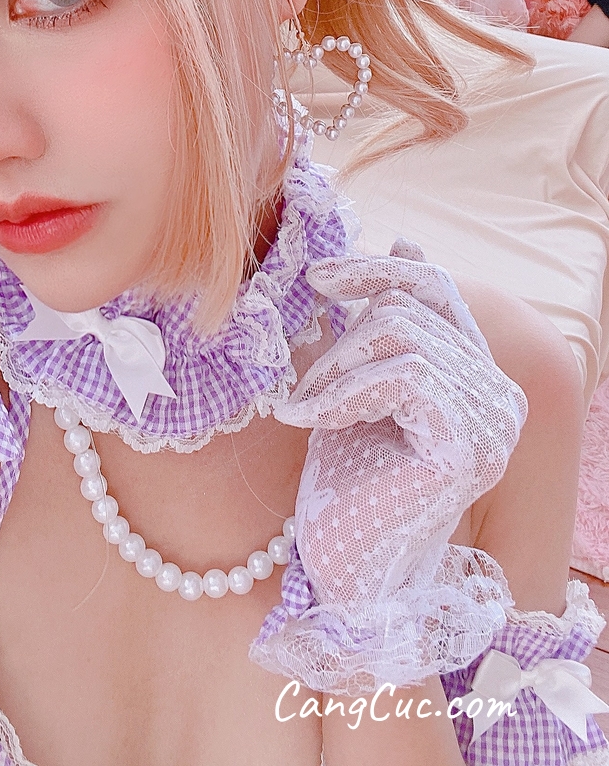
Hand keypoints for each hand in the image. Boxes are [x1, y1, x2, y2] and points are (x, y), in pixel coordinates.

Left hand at [283, 245, 526, 608]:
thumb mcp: (354, 377)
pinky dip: (344, 391)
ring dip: (335, 367)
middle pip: (412, 305)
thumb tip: (401, 240)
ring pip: (403, 332)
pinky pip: (405, 374)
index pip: (436, 288)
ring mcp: (491, 421)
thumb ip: (373, 321)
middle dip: (342, 337)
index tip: (319, 276)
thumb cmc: (344, 473)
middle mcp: (497, 393)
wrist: (339, 559)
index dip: (378, 268)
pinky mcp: (469, 446)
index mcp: (474, 372)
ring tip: (305, 408)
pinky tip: (312, 420)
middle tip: (302, 387)